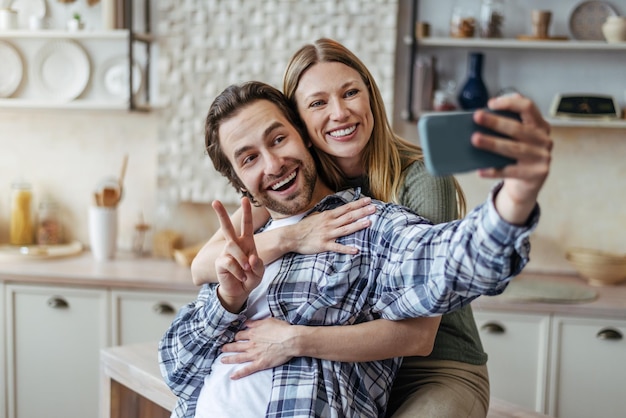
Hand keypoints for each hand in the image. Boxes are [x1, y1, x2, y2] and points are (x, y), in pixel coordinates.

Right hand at [213, 197, 264, 312]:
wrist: (240, 291)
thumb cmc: (251, 277)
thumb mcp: (259, 271)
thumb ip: (258, 264)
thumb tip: (250, 258)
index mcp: (246, 242)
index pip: (246, 225)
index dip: (246, 212)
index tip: (245, 198)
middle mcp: (234, 245)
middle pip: (227, 227)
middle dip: (221, 214)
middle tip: (214, 201)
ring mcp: (226, 253)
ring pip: (233, 247)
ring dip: (242, 260)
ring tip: (247, 270)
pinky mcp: (220, 262)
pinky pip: (229, 262)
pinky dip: (238, 271)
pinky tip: (240, 276)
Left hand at [220, 318, 295, 378]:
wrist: (290, 340)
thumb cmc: (282, 329)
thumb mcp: (268, 321)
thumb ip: (255, 322)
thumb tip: (246, 322)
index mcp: (253, 333)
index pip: (240, 335)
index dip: (236, 336)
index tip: (234, 338)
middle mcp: (251, 344)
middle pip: (236, 346)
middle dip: (228, 347)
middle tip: (222, 349)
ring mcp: (255, 354)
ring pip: (238, 357)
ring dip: (229, 359)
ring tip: (222, 360)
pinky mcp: (260, 363)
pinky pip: (247, 369)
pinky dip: (239, 373)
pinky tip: (232, 376)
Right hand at [286, 196, 374, 254]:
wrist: (292, 236)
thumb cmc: (304, 227)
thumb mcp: (317, 216)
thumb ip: (328, 215)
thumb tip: (338, 212)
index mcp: (328, 215)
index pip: (346, 208)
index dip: (358, 204)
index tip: (368, 200)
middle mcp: (330, 223)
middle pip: (349, 216)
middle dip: (362, 212)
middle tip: (374, 208)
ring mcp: (328, 234)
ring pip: (345, 229)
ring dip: (358, 226)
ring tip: (369, 222)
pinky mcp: (324, 245)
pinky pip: (337, 247)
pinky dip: (347, 248)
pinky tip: (356, 249)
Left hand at [471, 94, 552, 222]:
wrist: (526, 185)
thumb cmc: (517, 157)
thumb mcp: (517, 138)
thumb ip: (506, 124)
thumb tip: (475, 115)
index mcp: (540, 125)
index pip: (528, 107)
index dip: (510, 103)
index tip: (490, 103)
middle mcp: (544, 140)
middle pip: (518, 128)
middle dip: (495, 122)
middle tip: (477, 117)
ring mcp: (541, 157)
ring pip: (513, 148)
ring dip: (492, 143)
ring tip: (475, 139)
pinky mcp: (535, 174)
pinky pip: (510, 171)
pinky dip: (494, 171)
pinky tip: (480, 170)